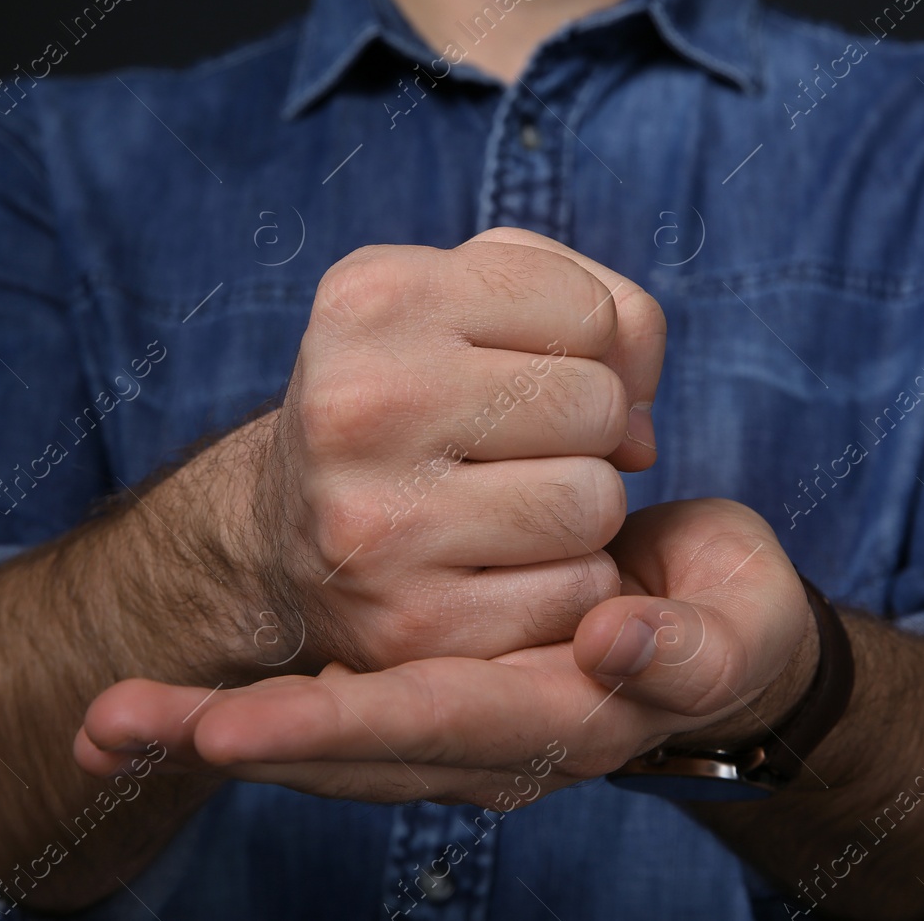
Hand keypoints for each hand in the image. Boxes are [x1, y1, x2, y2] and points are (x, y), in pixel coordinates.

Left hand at [75, 500, 816, 808]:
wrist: (714, 632)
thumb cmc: (729, 627)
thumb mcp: (733, 637)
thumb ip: (685, 652)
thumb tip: (609, 644)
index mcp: (553, 727)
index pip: (429, 726)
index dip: (333, 727)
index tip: (229, 724)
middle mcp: (482, 740)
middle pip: (342, 751)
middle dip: (227, 744)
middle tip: (110, 730)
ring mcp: (445, 718)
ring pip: (318, 736)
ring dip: (211, 733)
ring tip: (105, 727)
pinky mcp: (429, 682)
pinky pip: (329, 704)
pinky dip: (251, 708)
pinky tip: (169, 708)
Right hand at [232, 227, 665, 670]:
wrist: (283, 529)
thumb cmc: (411, 397)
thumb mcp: (467, 304)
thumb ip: (594, 307)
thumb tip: (641, 433)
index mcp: (374, 300)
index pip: (589, 311)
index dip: (586, 346)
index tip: (521, 371)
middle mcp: (360, 406)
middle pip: (596, 405)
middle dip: (590, 429)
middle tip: (521, 447)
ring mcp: (378, 525)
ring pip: (594, 502)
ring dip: (582, 511)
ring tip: (512, 506)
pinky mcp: (410, 624)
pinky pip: (576, 594)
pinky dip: (564, 584)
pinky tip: (500, 570)